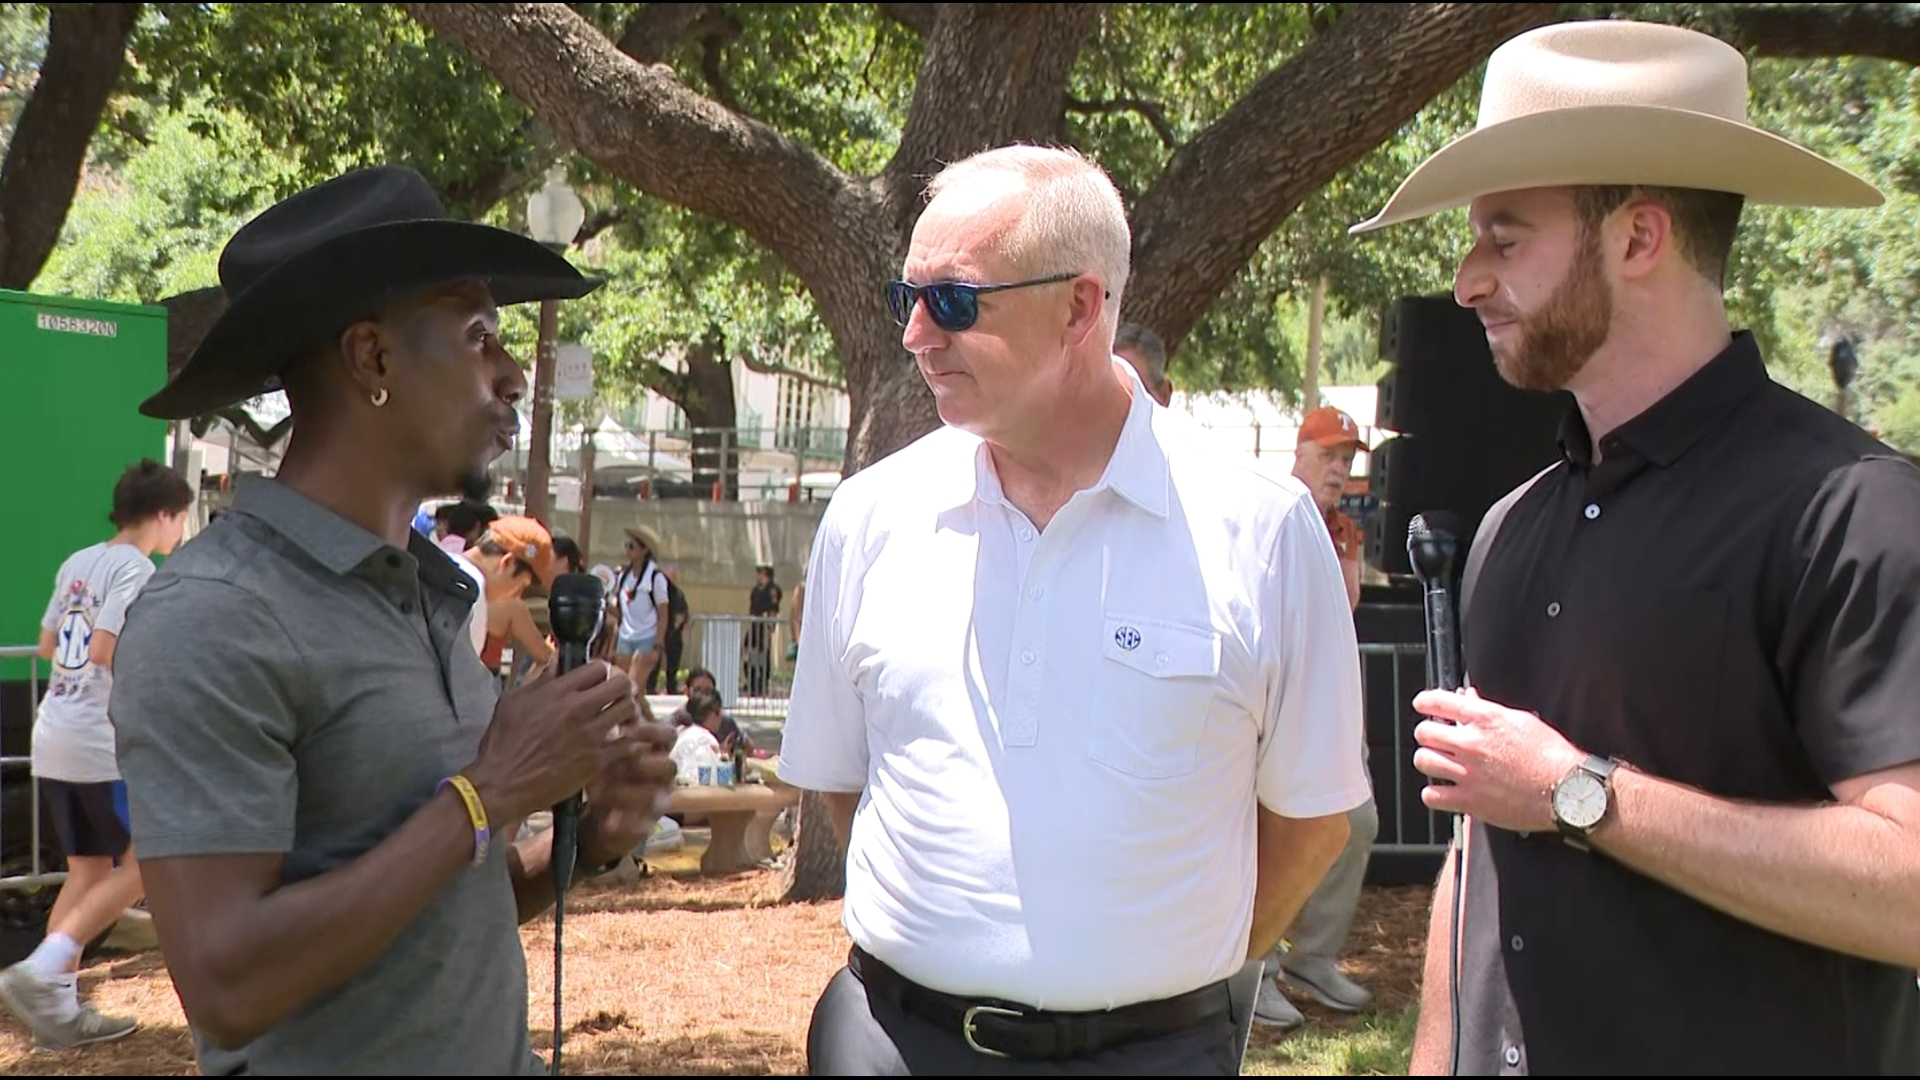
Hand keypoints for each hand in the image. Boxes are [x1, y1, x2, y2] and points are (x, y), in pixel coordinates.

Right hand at [464, 660, 640, 825]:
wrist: (502, 783)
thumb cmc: (502, 743)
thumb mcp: (512, 702)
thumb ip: (539, 680)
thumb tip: (555, 662)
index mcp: (558, 692)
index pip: (598, 667)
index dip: (601, 672)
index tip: (598, 681)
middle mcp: (579, 709)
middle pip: (621, 684)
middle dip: (622, 687)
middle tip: (618, 696)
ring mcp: (591, 735)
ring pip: (629, 710)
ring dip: (628, 711)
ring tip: (621, 718)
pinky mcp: (597, 760)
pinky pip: (628, 744)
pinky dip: (629, 742)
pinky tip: (621, 743)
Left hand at [580, 720, 678, 864]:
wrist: (603, 809)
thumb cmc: (608, 767)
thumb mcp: (610, 742)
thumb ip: (615, 714)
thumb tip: (615, 672)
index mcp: (655, 750)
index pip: (668, 735)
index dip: (652, 731)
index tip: (627, 728)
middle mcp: (662, 774)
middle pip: (670, 765)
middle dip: (646, 763)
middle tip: (623, 761)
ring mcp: (657, 800)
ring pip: (658, 797)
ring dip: (631, 793)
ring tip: (603, 793)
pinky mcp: (646, 823)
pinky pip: (643, 825)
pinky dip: (625, 823)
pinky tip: (607, 821)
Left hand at [1411, 687, 1586, 833]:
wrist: (1567, 791)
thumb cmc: (1551, 756)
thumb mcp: (1522, 721)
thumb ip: (1488, 711)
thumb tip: (1468, 699)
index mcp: (1486, 719)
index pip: (1438, 702)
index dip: (1424, 702)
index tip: (1423, 705)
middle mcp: (1472, 744)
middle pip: (1424, 732)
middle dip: (1427, 733)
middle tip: (1434, 738)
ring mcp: (1469, 773)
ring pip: (1423, 761)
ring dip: (1428, 760)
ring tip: (1438, 763)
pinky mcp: (1470, 801)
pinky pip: (1431, 796)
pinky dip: (1434, 794)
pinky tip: (1443, 790)